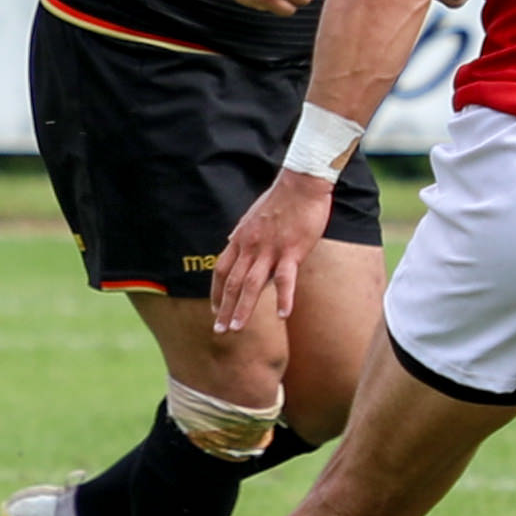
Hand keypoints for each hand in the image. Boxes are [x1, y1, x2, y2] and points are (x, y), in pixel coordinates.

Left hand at [209, 171, 334, 333]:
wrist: (300, 184)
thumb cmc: (281, 201)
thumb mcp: (254, 219)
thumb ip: (245, 237)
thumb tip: (237, 248)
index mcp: (240, 239)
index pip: (222, 270)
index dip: (217, 292)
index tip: (215, 310)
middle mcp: (250, 247)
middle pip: (232, 283)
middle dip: (224, 309)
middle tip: (219, 331)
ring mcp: (270, 250)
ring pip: (251, 285)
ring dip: (243, 309)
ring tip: (237, 329)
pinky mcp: (291, 250)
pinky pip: (284, 278)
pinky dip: (283, 298)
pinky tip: (282, 315)